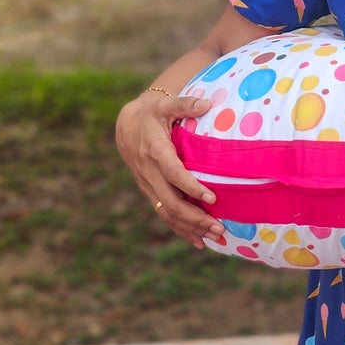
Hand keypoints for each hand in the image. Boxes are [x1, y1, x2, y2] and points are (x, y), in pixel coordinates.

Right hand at [114, 93, 223, 250]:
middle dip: (195, 218)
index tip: (212, 198)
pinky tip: (197, 241)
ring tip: (215, 237)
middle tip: (219, 227)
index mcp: (155, 150)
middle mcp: (149, 172)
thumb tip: (207, 104)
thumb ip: (185, 104)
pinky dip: (180, 228)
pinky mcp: (149, 191)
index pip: (173, 173)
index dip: (191, 187)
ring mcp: (147, 184)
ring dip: (190, 227)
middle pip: (171, 201)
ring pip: (166, 212)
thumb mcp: (165, 104)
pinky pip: (163, 213)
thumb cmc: (151, 112)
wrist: (125, 124)